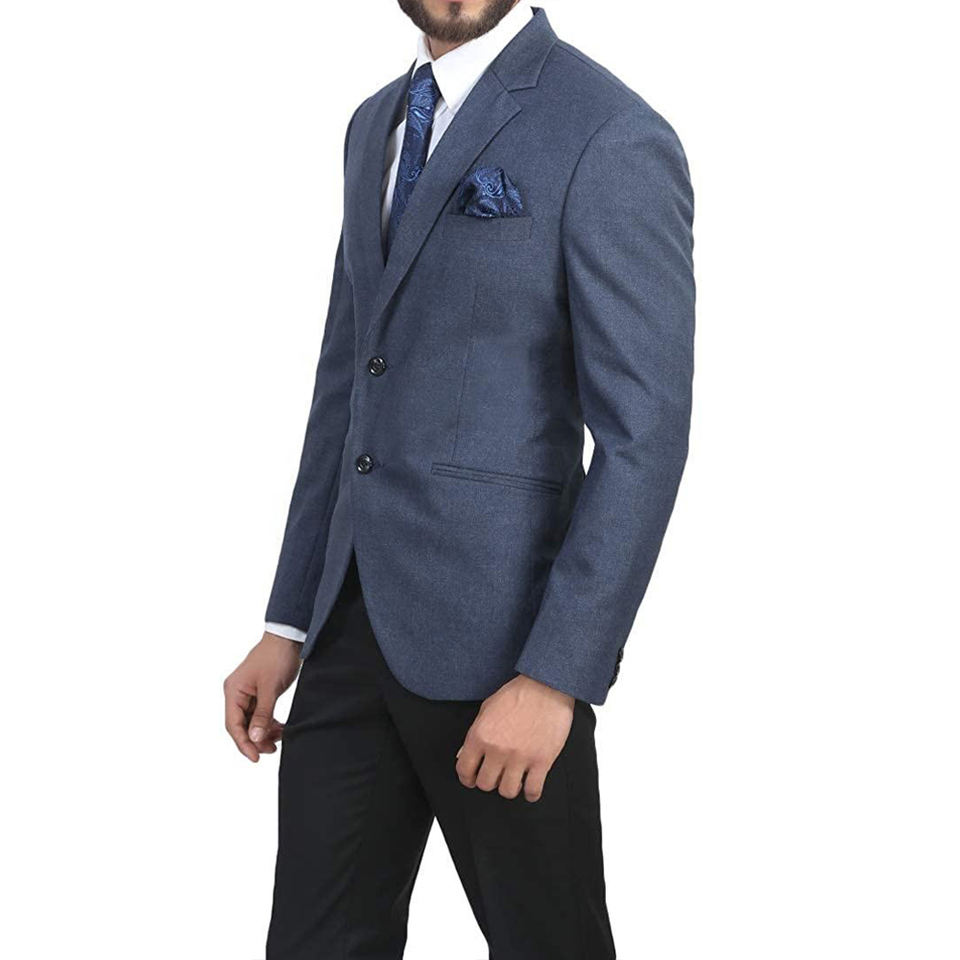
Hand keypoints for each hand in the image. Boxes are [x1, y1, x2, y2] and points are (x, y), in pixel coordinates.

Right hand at [223, 633, 301, 761]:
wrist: (288, 638)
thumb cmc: (276, 657)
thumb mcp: (270, 688)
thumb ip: (262, 714)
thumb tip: (254, 738)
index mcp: (233, 691)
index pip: (233, 725)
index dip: (243, 743)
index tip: (256, 758)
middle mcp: (236, 693)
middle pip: (241, 725)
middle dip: (255, 739)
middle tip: (271, 750)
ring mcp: (247, 693)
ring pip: (251, 721)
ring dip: (263, 732)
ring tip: (278, 740)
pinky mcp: (259, 692)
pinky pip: (260, 714)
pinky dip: (268, 723)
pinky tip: (280, 729)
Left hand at [456, 675, 574, 801]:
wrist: (547, 686)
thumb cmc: (518, 694)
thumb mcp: (487, 708)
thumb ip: (474, 733)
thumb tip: (463, 755)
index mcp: (481, 736)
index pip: (464, 770)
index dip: (467, 778)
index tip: (473, 779)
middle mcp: (497, 750)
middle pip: (485, 784)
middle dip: (489, 782)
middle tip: (496, 776)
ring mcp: (520, 757)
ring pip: (507, 791)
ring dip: (509, 788)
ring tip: (514, 780)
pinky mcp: (542, 761)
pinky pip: (532, 790)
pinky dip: (531, 793)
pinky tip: (530, 786)